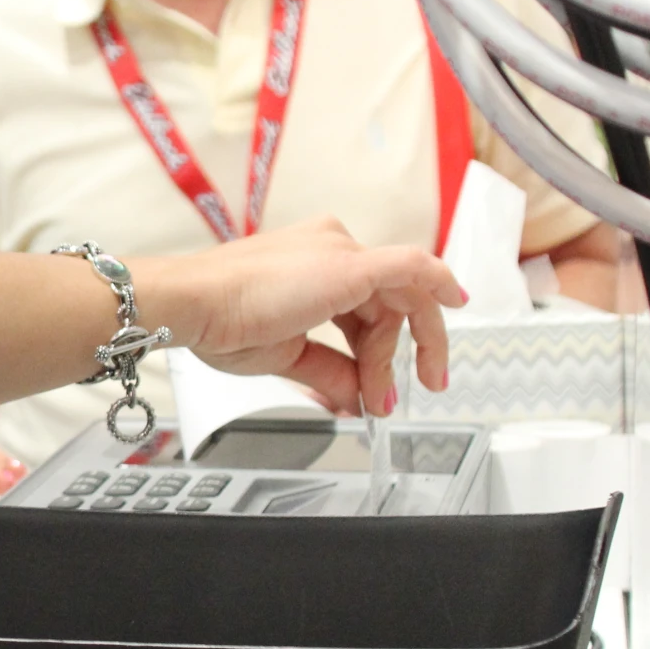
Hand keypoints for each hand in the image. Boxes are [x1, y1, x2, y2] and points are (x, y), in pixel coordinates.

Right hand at [131, 216, 464, 416]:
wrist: (193, 304)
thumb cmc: (219, 319)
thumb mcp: (287, 355)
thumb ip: (331, 372)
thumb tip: (358, 397)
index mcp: (311, 263)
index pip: (364, 308)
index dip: (377, 350)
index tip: (383, 383)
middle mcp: (330, 248)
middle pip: (387, 306)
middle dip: (389, 360)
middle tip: (387, 400)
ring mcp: (341, 252)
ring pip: (400, 299)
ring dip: (397, 354)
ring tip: (381, 396)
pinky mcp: (351, 265)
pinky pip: (412, 268)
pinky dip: (439, 282)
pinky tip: (456, 301)